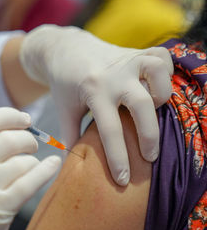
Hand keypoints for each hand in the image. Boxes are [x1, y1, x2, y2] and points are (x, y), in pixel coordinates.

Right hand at [0, 107, 60, 229]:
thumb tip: (14, 124)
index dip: (10, 116)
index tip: (24, 119)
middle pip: (8, 139)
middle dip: (27, 139)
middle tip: (31, 145)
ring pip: (22, 162)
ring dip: (32, 162)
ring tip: (28, 168)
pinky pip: (30, 182)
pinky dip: (46, 171)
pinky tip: (53, 165)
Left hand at [20, 25, 172, 185]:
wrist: (64, 50)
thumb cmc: (64, 84)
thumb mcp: (64, 110)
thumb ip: (70, 136)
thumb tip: (71, 166)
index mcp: (93, 91)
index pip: (109, 130)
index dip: (118, 158)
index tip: (123, 179)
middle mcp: (113, 75)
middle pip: (142, 105)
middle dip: (149, 136)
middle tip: (149, 157)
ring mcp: (127, 60)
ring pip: (157, 72)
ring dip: (161, 94)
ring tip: (154, 111)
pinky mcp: (136, 51)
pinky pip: (161, 56)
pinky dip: (166, 72)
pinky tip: (157, 86)